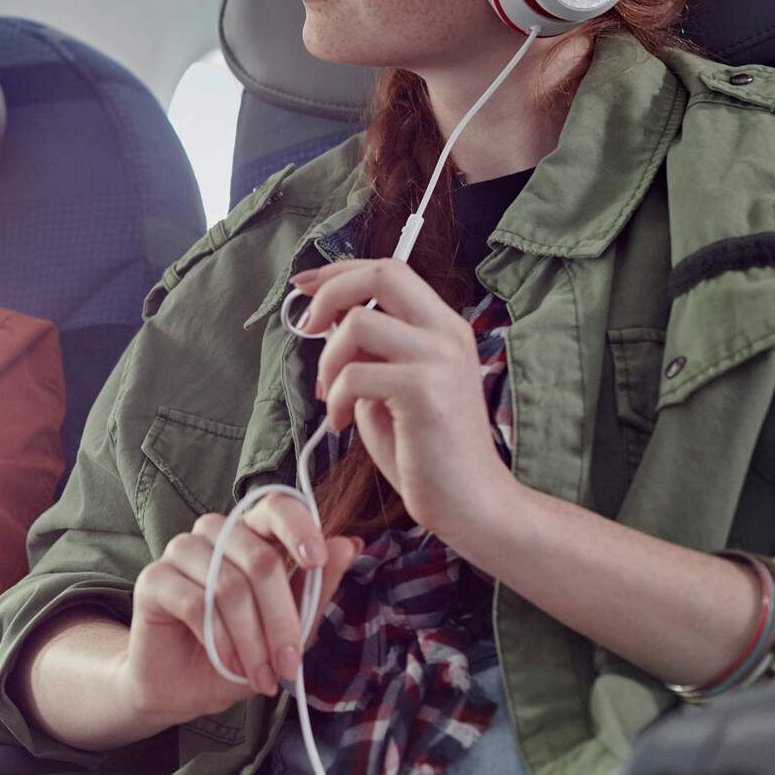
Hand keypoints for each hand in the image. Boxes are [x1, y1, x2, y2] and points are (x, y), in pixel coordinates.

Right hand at [114, 504, 359, 731]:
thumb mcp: (289, 630)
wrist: (184, 689)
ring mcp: (180, 552)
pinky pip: (195, 604)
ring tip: (259, 675)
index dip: (298, 527)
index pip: (275, 506)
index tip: (317, 560)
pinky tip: (227, 662)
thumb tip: (350, 544)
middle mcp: (214, 534)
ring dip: (251, 640)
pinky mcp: (153, 579)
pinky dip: (219, 641)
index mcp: (251, 535)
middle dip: (281, 623)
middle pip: (259, 560)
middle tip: (288, 666)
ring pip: (229, 586)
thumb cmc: (239, 654)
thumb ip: (316, 588)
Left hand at [291, 259, 518, 539]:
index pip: (390, 271)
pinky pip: (354, 375)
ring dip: (328, 362)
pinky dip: (334, 399)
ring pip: (358, 325)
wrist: (469, 502)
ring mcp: (439, 359)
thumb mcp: (389, 388)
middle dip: (331, 292)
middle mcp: (447, 333)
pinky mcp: (424, 390)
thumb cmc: (425, 450)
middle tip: (307, 328)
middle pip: (382, 275)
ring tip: (331, 398)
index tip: (305, 285)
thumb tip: (328, 322)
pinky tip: (340, 424)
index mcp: (443, 327)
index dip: (341, 271)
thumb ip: (367, 353)